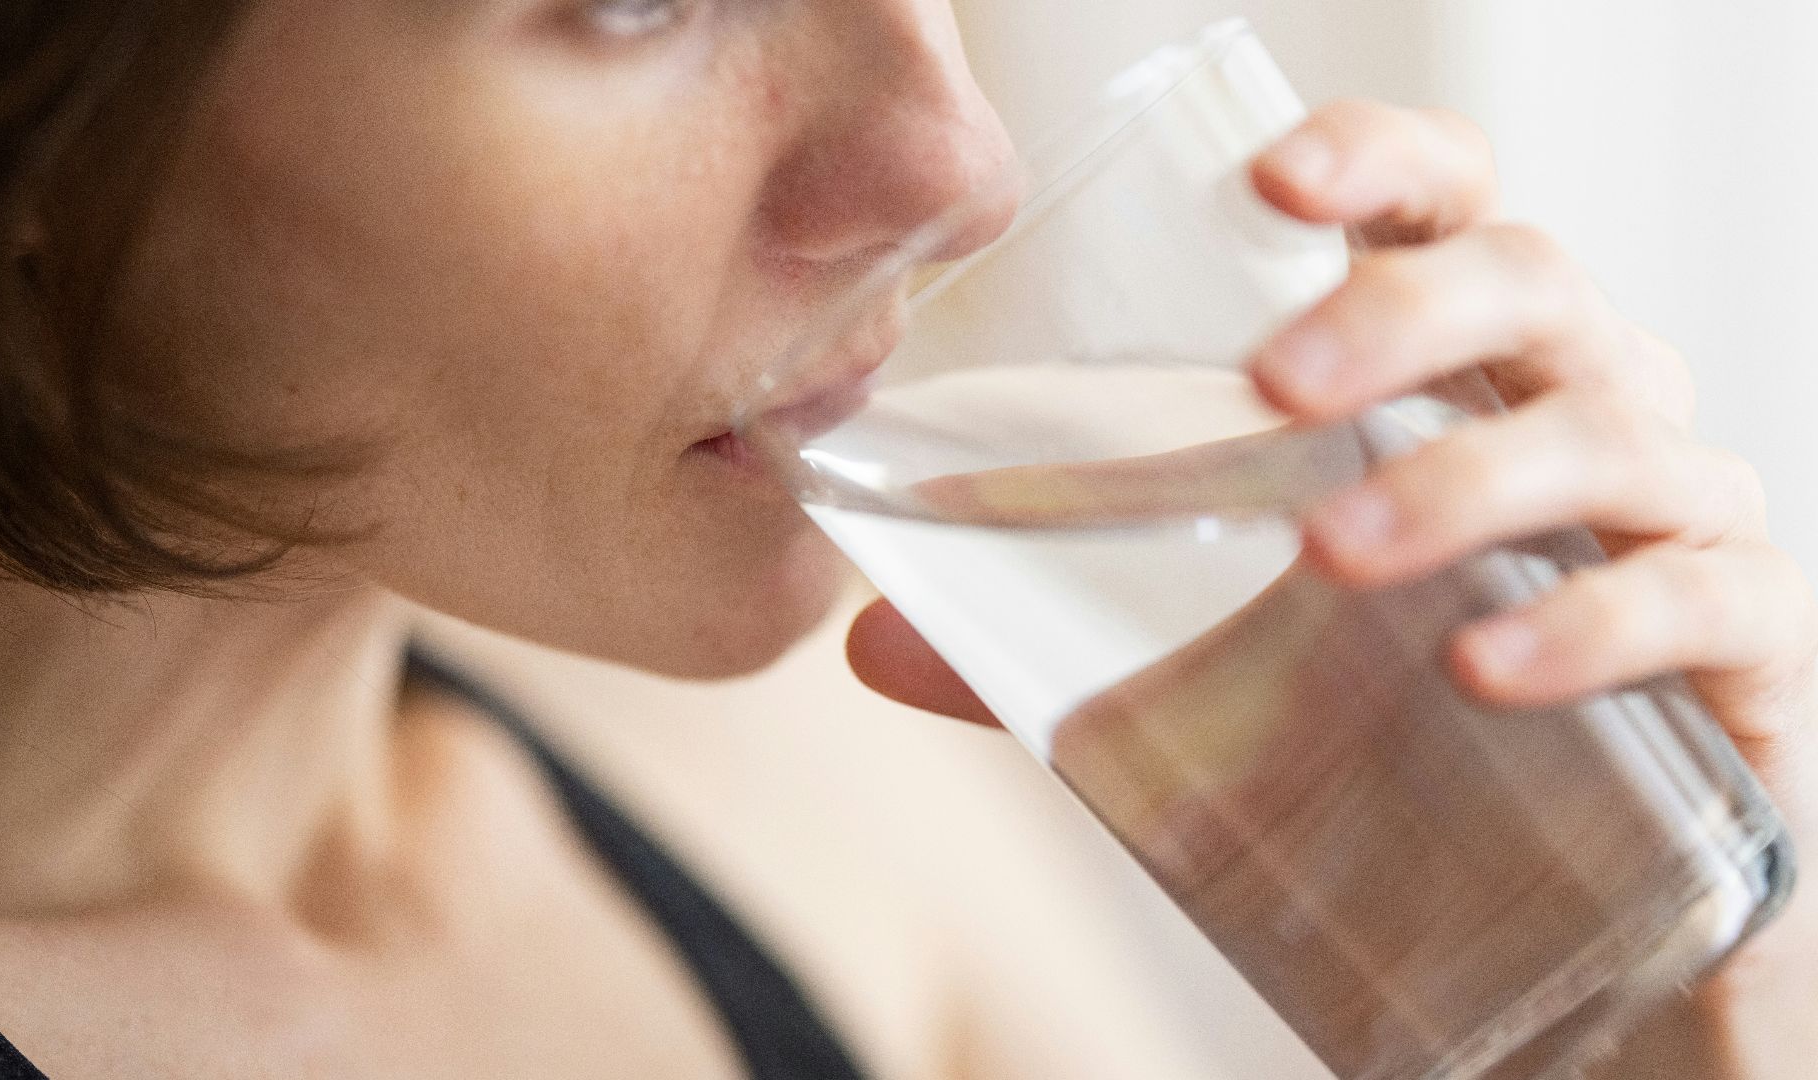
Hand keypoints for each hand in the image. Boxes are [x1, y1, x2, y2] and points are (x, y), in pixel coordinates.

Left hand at [847, 100, 1817, 1077]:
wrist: (1578, 926)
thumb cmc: (1405, 752)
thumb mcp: (1228, 681)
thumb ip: (1065, 652)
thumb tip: (872, 641)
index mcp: (1462, 386)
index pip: (1448, 215)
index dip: (1380, 164)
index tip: (1270, 175)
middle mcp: (1583, 420)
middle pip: (1536, 286)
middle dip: (1405, 314)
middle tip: (1276, 384)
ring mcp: (1680, 528)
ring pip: (1611, 435)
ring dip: (1468, 478)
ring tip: (1335, 551)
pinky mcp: (1751, 659)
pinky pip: (1705, 601)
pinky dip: (1594, 622)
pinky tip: (1483, 664)